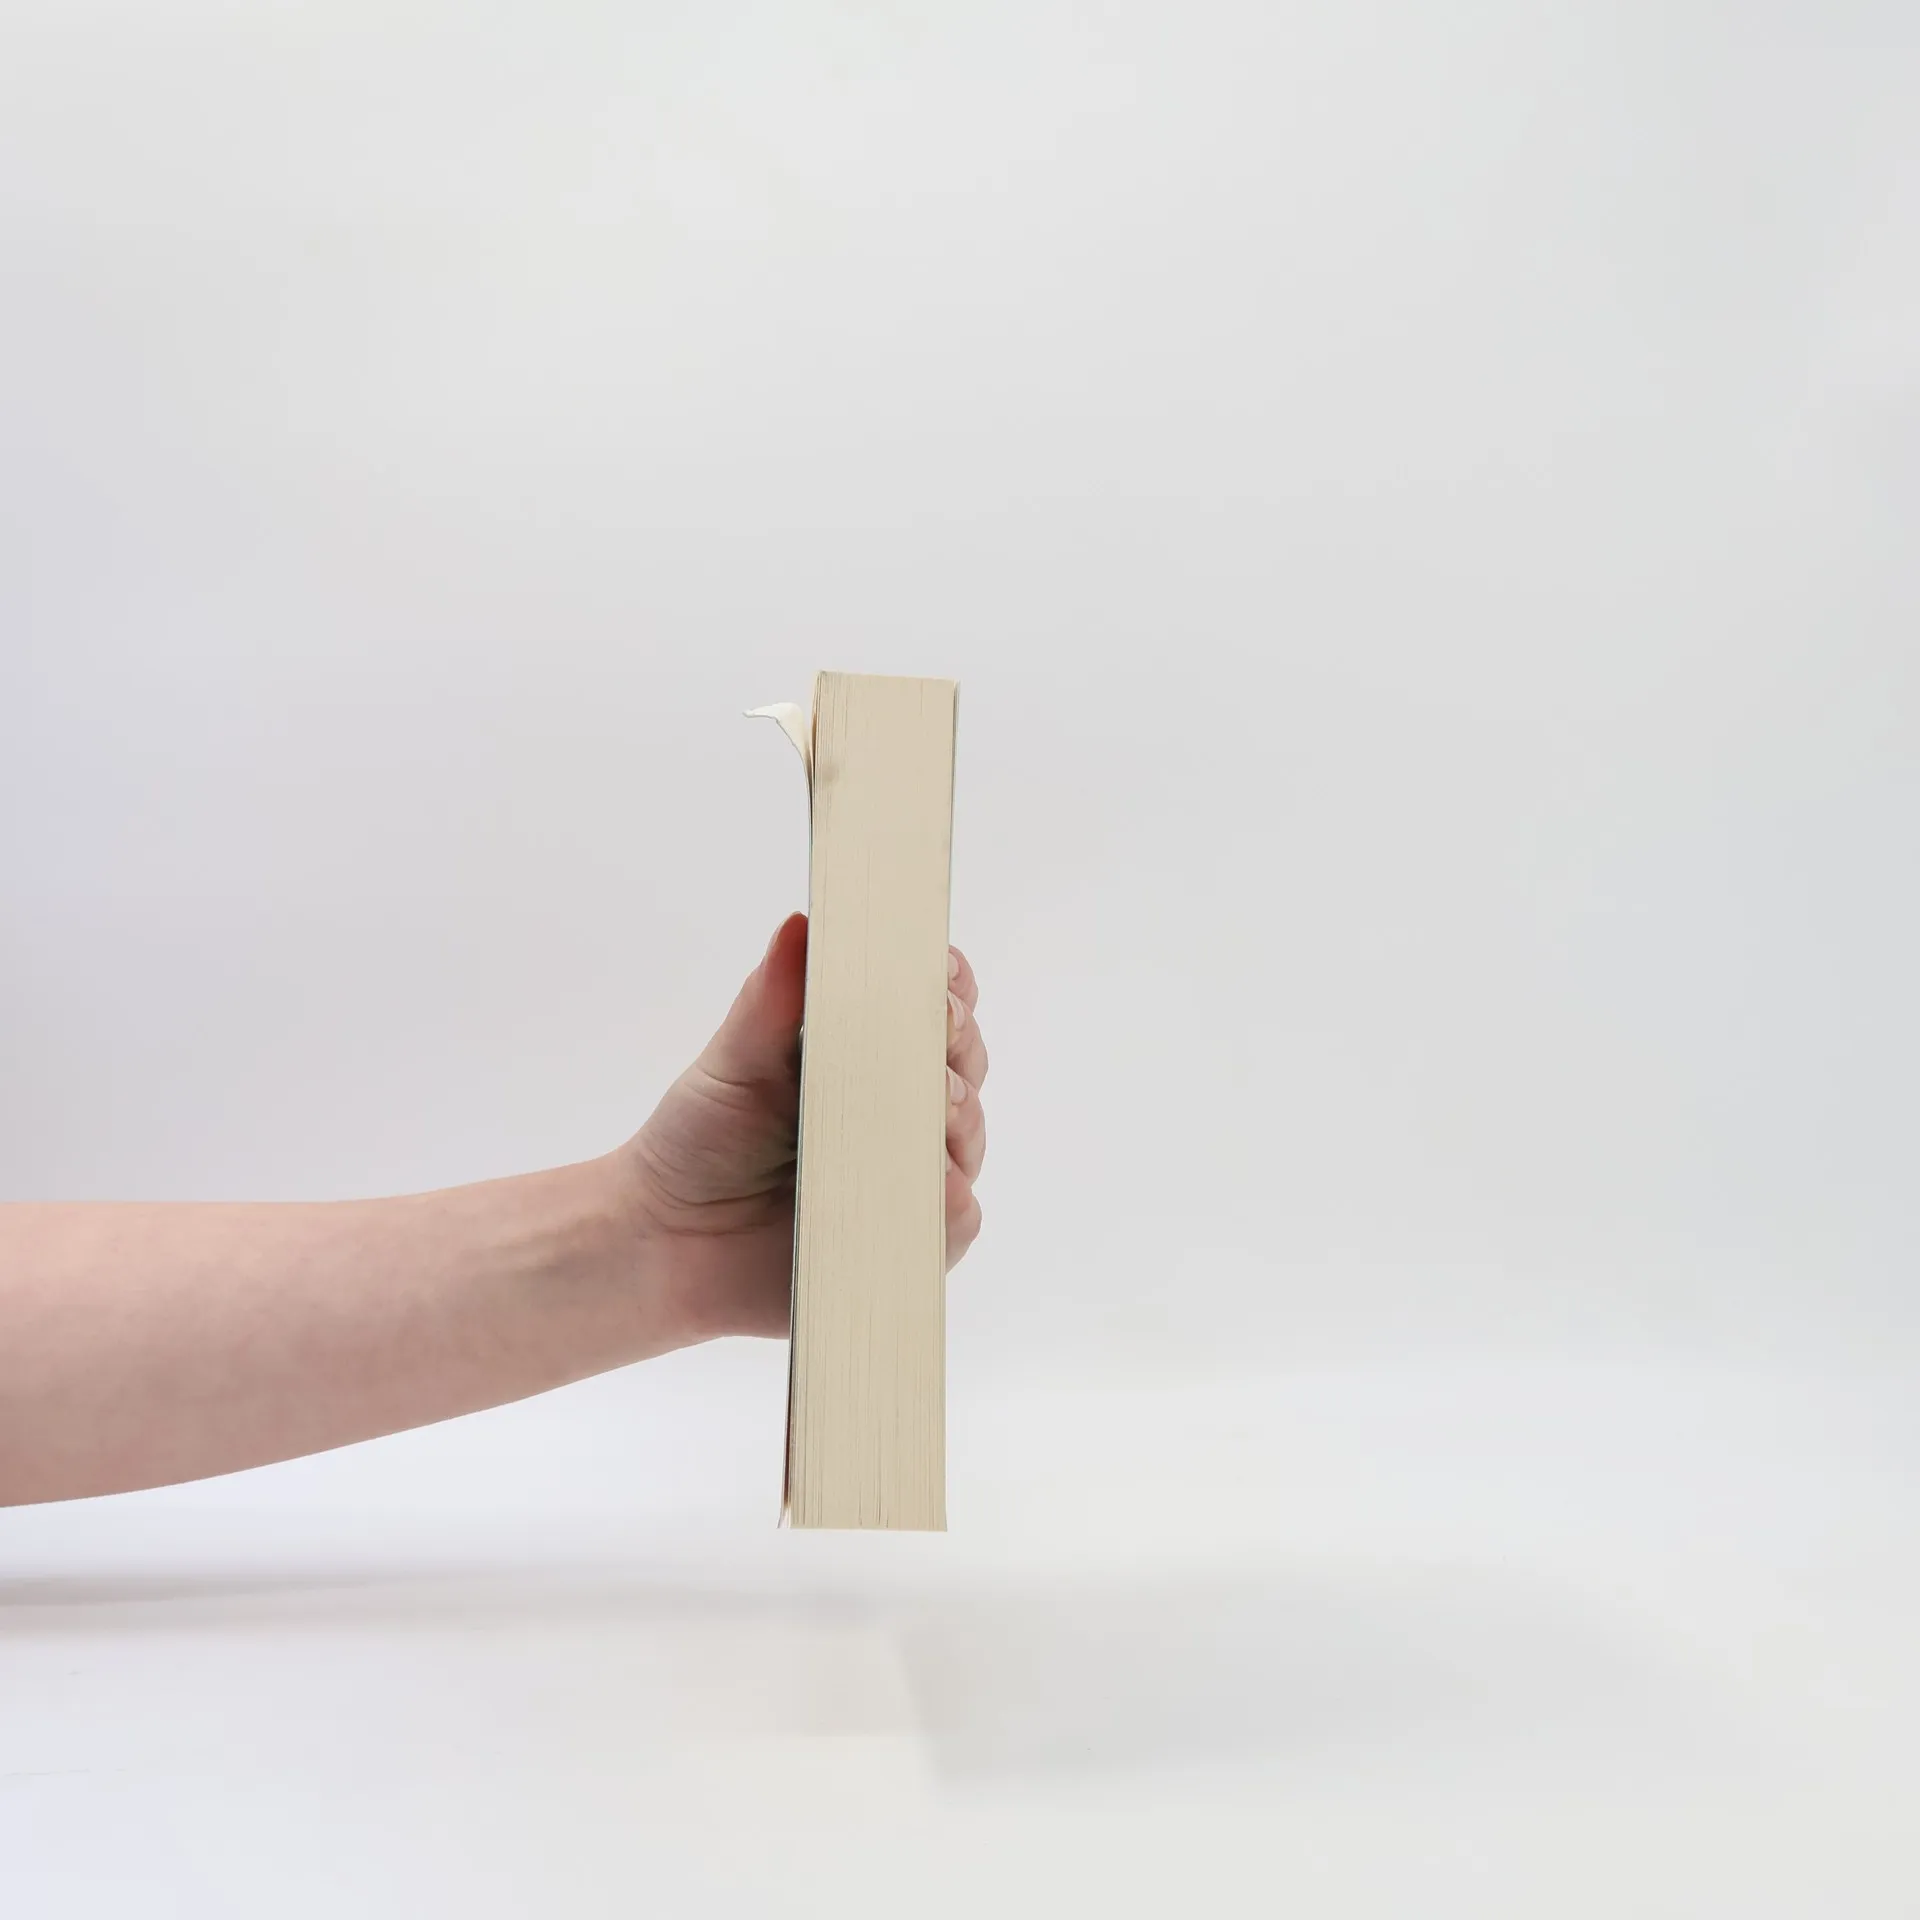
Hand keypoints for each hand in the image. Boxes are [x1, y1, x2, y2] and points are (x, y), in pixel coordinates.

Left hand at [624, 914, 987, 1340]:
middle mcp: (895, 1108)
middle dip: (958, 1042)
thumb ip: (771, 1000)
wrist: (666, 1245)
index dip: (945, 984)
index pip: (931, 1004)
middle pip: (964, 1061)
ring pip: (968, 1135)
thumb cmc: (699, 1143)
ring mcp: (907, 1173)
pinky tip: (935, 1184)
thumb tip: (801, 924)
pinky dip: (950, 1199)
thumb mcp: (733, 1063)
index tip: (941, 971)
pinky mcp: (907, 1239)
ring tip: (935, 1107)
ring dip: (960, 1116)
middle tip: (939, 1032)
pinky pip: (954, 1219)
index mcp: (862, 1051)